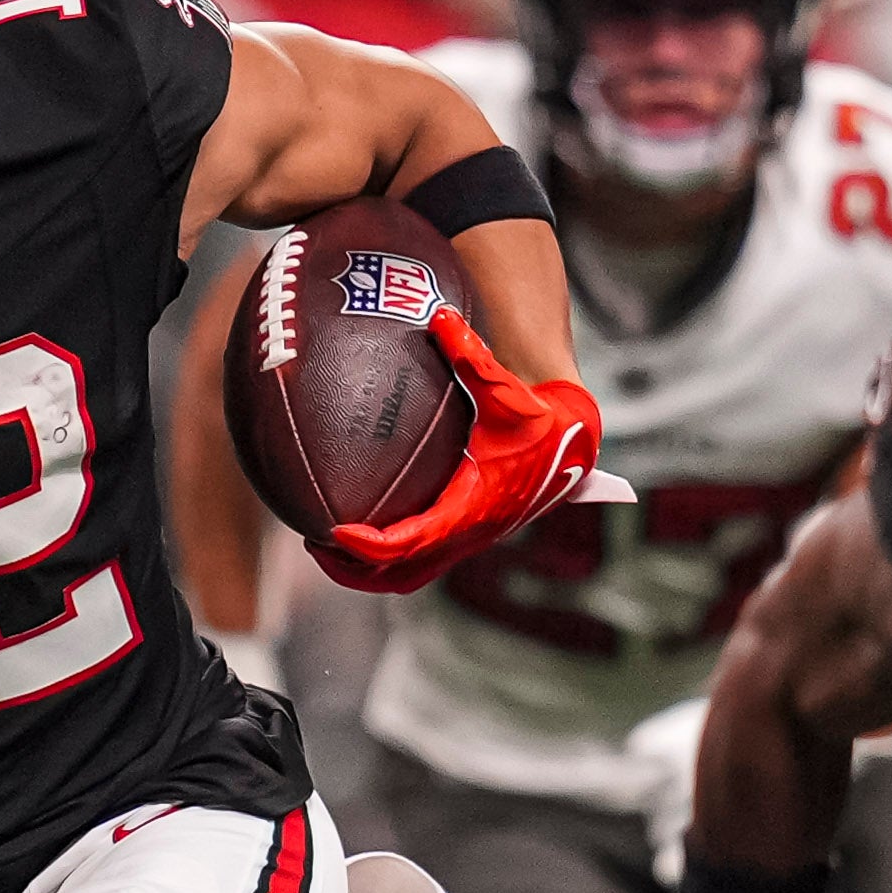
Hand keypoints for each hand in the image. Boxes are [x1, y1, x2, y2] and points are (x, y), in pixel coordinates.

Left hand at [310, 307, 606, 593]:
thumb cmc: (539, 415)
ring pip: (409, 576)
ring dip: (368, 572)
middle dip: (355, 570)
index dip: (371, 544)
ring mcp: (468, 539)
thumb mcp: (506, 388)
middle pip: (401, 575)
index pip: (413, 541)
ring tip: (326, 548)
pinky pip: (420, 560)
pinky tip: (361, 530)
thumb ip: (471, 353)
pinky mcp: (466, 533)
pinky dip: (389, 557)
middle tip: (315, 544)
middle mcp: (469, 533)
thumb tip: (440, 316)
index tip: (336, 531)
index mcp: (473, 508)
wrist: (576, 442)